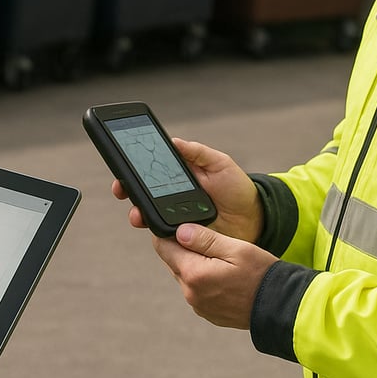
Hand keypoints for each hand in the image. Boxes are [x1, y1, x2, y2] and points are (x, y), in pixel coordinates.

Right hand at [111, 137, 262, 242]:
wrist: (255, 219)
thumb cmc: (237, 188)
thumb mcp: (220, 163)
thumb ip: (198, 152)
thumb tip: (173, 141)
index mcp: (178, 176)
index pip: (149, 171)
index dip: (132, 169)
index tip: (121, 166)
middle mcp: (171, 196)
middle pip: (141, 194)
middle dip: (127, 191)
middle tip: (122, 190)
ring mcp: (175, 217)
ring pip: (148, 215)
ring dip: (138, 213)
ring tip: (138, 214)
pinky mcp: (182, 237)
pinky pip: (164, 236)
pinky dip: (157, 233)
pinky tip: (157, 230)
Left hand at [153, 223, 277, 328]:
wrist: (280, 306)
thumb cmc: (261, 274)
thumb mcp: (235, 248)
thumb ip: (204, 239)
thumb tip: (179, 231)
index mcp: (194, 274)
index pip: (163, 247)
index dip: (169, 233)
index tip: (181, 226)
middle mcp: (190, 293)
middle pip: (172, 262)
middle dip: (183, 249)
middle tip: (207, 240)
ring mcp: (198, 305)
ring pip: (184, 276)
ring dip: (194, 265)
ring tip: (220, 259)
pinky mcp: (207, 312)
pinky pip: (196, 290)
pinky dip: (203, 280)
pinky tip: (223, 275)